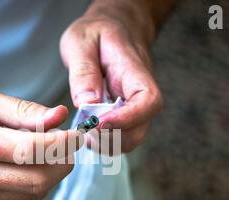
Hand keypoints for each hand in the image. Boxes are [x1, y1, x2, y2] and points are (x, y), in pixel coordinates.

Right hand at [0, 89, 81, 199]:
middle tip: (68, 145)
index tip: (78, 134)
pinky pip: (16, 197)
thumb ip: (24, 111)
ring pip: (32, 193)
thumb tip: (60, 117)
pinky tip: (25, 164)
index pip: (33, 151)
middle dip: (63, 163)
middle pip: (39, 180)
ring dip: (50, 174)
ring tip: (47, 151)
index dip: (64, 143)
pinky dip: (30, 181)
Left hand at [60, 3, 162, 152]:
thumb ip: (83, 71)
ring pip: (132, 137)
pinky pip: (122, 135)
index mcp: (133, 70)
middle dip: (114, 138)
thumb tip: (87, 103)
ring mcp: (134, 104)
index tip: (99, 123)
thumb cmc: (97, 32)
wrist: (113, 26)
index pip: (148, 100)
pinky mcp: (125, 112)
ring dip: (109, 144)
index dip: (128, 118)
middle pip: (142, 127)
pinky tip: (88, 133)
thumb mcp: (81, 41)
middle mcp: (139, 92)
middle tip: (85, 132)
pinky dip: (106, 142)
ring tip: (84, 135)